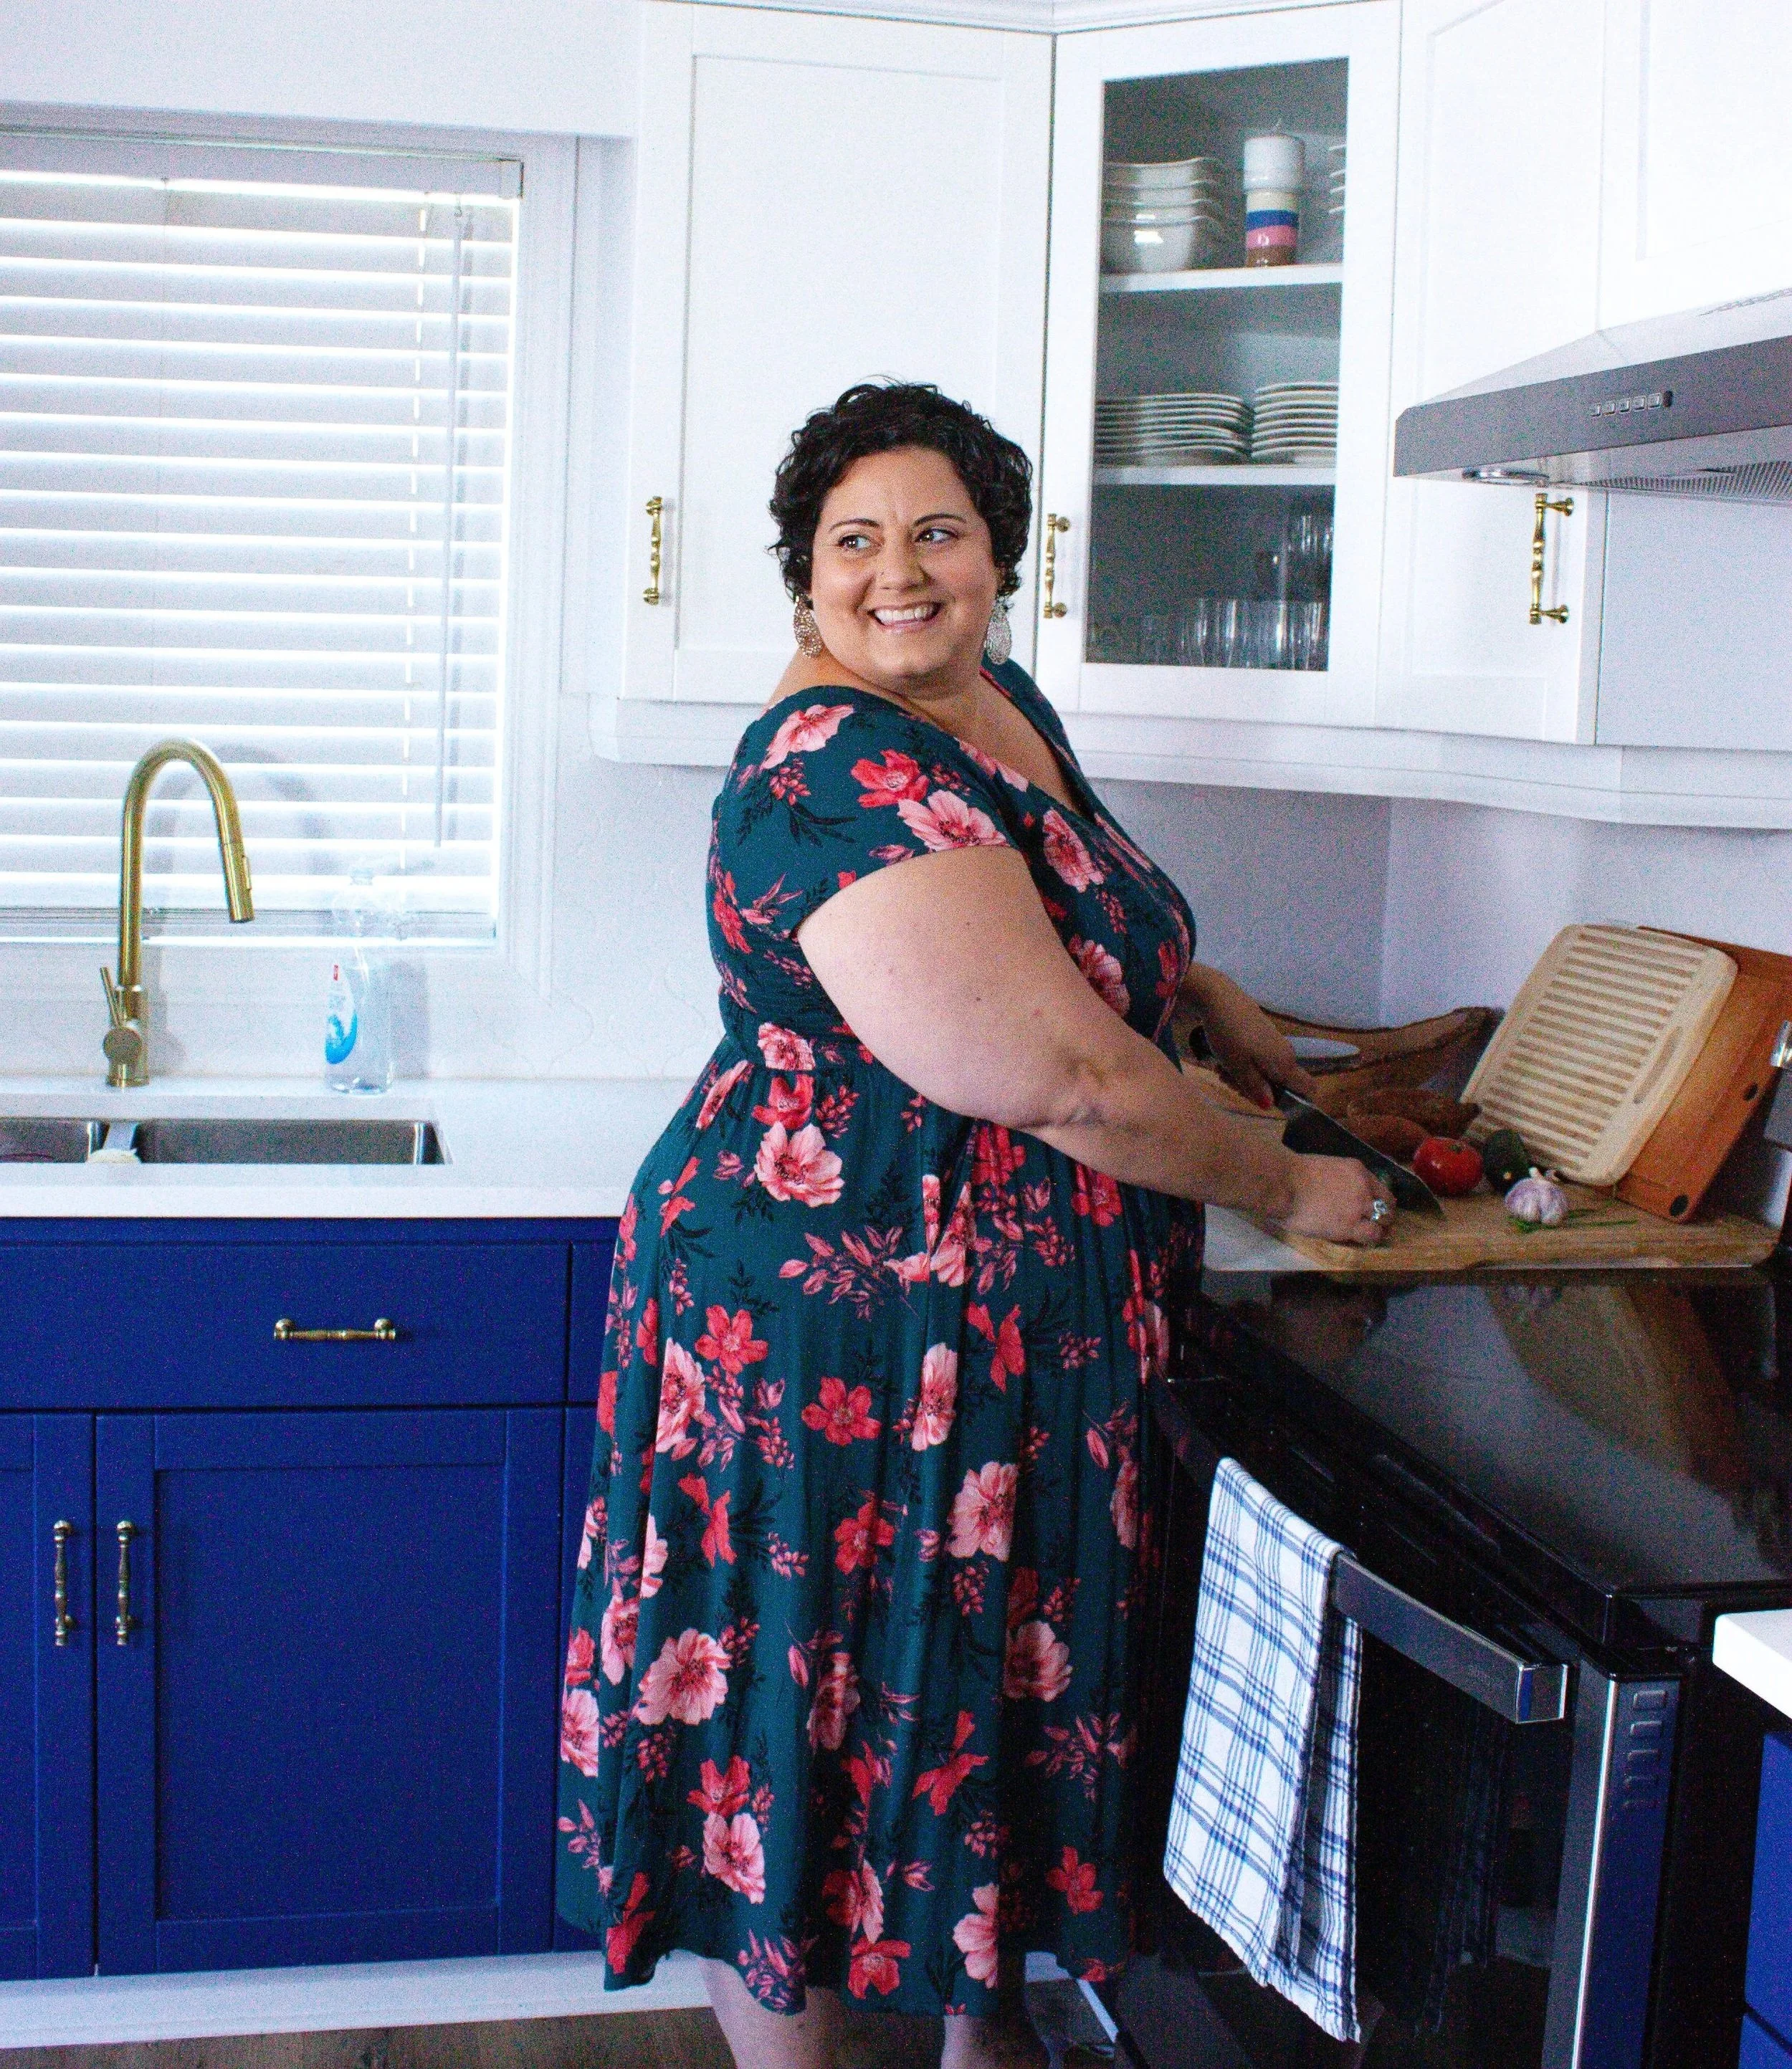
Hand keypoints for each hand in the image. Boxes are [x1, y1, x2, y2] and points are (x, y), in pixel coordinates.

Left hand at [1187, 968, 1317, 1109]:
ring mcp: (1274, 1042)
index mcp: (1285, 1063)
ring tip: (1222, 1069)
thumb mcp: (1238, 1067)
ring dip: (1244, 1076)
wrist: (1218, 998)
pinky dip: (1243, 1063)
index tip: (1269, 1102)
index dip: (1295, 1102)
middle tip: (1231, 1082)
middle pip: (1280, 1084)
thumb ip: (1255, 1088)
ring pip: (1265, 1071)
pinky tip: (1224, 1059)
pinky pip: (1258, 1058)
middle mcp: (1285, 1053)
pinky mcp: (1262, 1034)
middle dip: (1256, 1089)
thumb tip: (1269, 1105)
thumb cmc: (1229, 1035)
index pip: (1308, 1088)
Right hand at [1279, 1154, 1393, 1246]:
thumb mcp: (1325, 1168)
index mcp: (1357, 1170)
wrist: (1284, 1184)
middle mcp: (1364, 1187)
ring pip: (1384, 1222)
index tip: (1374, 1209)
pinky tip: (1358, 1241)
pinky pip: (1370, 1236)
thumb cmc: (1293, 1174)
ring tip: (1368, 1236)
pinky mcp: (1350, 1226)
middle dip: (1383, 1216)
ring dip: (1378, 1229)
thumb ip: (1338, 1180)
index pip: (1381, 1188)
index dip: (1380, 1201)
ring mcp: (1359, 1207)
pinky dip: (1367, 1240)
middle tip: (1374, 1224)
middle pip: (1387, 1205)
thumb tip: (1336, 1193)